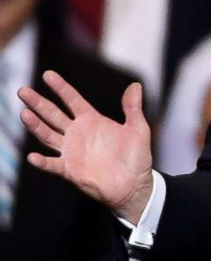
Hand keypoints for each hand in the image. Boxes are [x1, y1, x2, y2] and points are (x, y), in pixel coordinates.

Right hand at [18, 70, 153, 223]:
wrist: (134, 185)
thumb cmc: (136, 157)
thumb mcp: (138, 129)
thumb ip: (133, 108)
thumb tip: (136, 85)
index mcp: (92, 120)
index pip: (72, 100)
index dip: (60, 87)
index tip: (47, 75)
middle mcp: (77, 133)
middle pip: (53, 114)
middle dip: (38, 103)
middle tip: (22, 90)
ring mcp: (71, 151)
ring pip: (47, 135)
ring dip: (35, 125)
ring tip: (24, 113)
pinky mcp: (70, 170)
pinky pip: (52, 164)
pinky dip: (42, 161)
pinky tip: (33, 156)